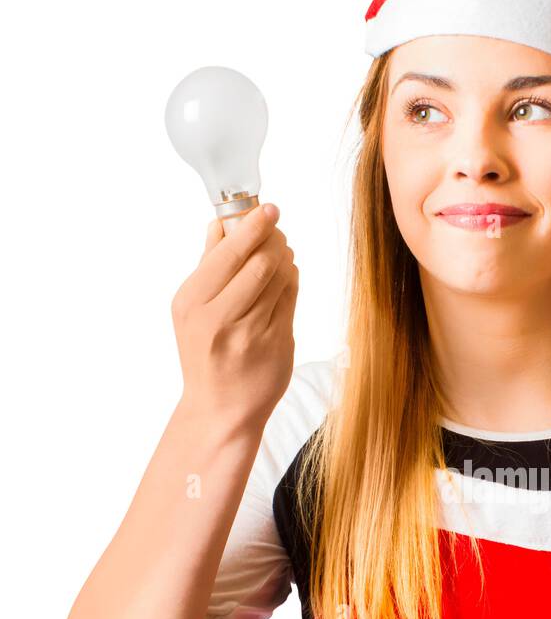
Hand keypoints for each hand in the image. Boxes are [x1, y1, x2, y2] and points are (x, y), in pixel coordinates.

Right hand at [172, 202, 297, 431]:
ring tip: (280, 253)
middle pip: (258, 261)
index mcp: (192, 303)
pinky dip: (291, 281)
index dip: (253, 225)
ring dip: (285, 258)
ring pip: (279, 278)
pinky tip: (285, 277)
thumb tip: (220, 221)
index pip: (228, 253)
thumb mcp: (191, 311)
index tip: (269, 208)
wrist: (220, 410)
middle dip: (273, 239)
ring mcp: (250, 334)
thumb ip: (207, 266)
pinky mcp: (277, 344)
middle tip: (276, 229)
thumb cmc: (205, 354)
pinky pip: (291, 299)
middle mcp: (218, 318)